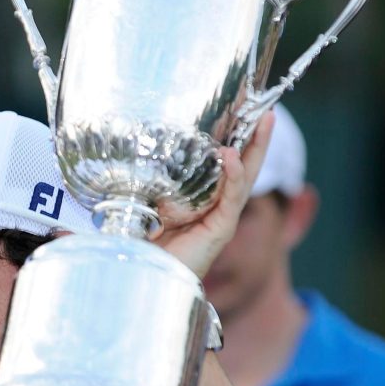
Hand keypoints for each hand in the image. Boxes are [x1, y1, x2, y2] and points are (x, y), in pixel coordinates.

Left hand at [153, 112, 273, 278]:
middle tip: (267, 108)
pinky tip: (232, 157)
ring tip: (264, 121)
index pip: (223, 163)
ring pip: (245, 177)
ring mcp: (221, 218)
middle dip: (256, 136)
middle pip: (243, 165)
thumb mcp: (141, 207)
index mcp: (201, 198)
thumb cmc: (141, 245)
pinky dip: (233, 176)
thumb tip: (117, 170)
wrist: (144, 277)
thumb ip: (141, 189)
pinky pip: (231, 199)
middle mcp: (216, 206)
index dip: (235, 137)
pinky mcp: (220, 230)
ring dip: (256, 148)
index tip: (242, 108)